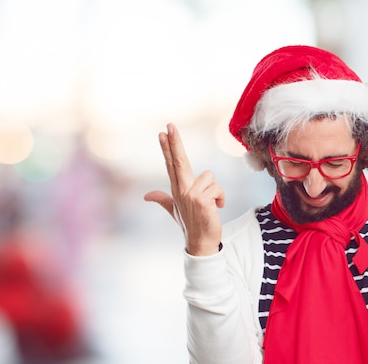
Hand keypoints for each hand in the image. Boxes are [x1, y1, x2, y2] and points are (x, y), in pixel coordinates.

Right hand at [144, 123, 224, 255]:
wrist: (201, 243)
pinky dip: (221, 198)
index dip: (167, 147)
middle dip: (174, 142)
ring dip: (216, 190)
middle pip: (179, 161)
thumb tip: (146, 195)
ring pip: (210, 177)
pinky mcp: (201, 201)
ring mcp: (190, 195)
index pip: (171, 164)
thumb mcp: (175, 210)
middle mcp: (182, 190)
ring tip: (212, 204)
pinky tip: (217, 208)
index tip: (163, 132)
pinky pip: (217, 188)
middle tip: (169, 125)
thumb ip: (162, 199)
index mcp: (177, 189)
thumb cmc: (191, 225)